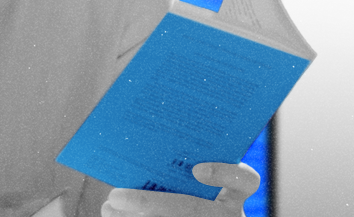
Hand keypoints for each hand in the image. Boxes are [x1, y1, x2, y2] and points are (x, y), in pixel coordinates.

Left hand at [101, 162, 259, 216]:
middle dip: (150, 203)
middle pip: (194, 209)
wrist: (190, 210)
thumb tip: (135, 144)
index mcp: (233, 194)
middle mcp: (228, 214)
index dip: (224, 174)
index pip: (244, 181)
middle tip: (116, 195)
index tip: (196, 169)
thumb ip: (175, 163)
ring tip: (109, 207)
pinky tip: (112, 215)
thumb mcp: (188, 175)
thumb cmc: (187, 188)